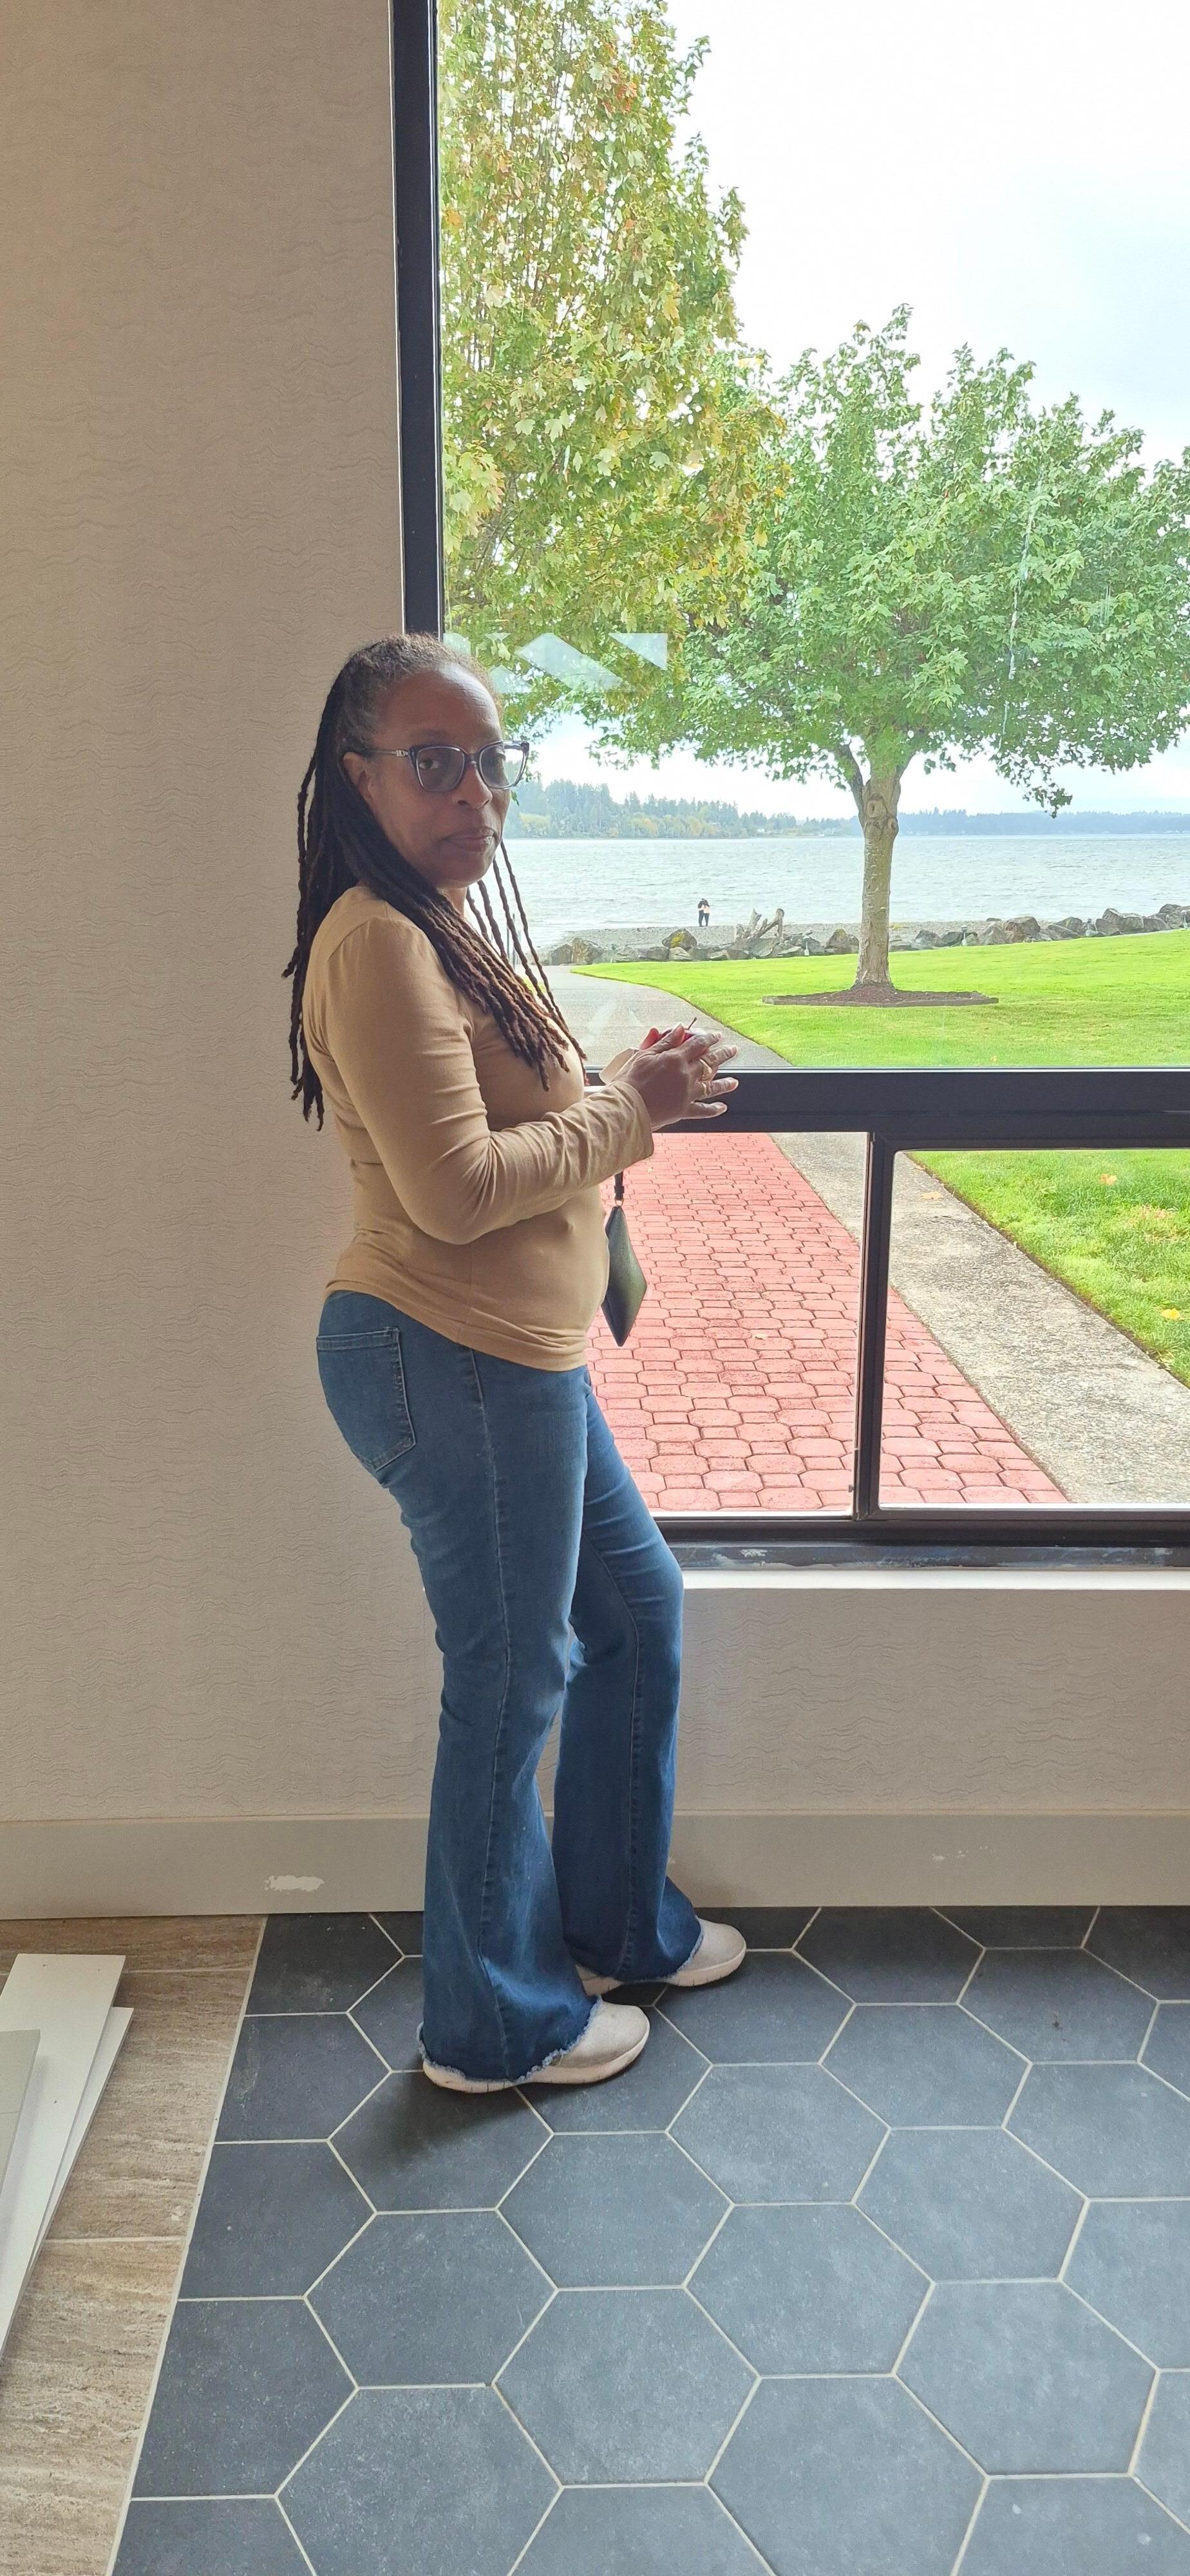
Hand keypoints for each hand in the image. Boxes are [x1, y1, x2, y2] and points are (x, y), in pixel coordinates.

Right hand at [618, 1028, 738, 1127]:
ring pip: (711, 1086)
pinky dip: (714, 1109)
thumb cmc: (630, 1079)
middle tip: (733, 1050)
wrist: (626, 1106)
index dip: (709, 1038)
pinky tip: (722, 1107)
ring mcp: (687, 1093)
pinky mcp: (683, 1110)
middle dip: (723, 1054)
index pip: (697, 1044)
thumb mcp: (644, 1055)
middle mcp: (686, 1075)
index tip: (717, 1035)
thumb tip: (680, 1029)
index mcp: (675, 1059)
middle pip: (709, 1062)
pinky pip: (703, 1110)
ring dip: (725, 1083)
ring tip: (735, 1082)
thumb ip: (664, 1043)